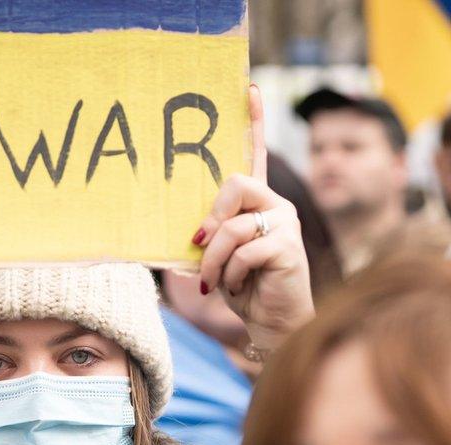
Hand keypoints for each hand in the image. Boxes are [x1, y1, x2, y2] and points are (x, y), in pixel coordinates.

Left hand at [194, 85, 314, 350]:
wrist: (270, 321)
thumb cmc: (240, 284)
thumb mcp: (215, 254)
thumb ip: (207, 232)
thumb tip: (190, 229)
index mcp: (256, 201)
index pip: (254, 152)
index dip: (253, 119)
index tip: (247, 87)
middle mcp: (276, 204)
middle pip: (234, 184)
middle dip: (211, 219)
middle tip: (199, 245)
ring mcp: (286, 223)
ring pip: (233, 227)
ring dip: (212, 261)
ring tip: (212, 281)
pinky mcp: (289, 246)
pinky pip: (244, 252)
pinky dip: (228, 274)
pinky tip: (236, 287)